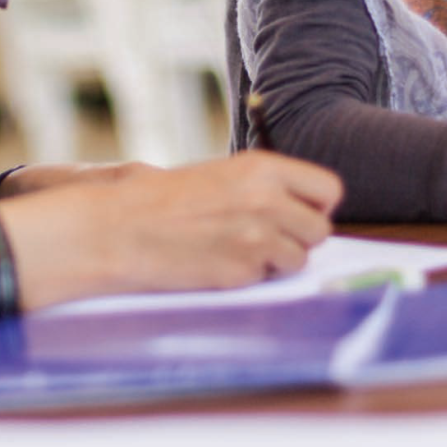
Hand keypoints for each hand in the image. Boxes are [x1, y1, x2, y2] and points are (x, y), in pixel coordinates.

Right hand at [0, 150, 342, 310]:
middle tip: (265, 237)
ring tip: (238, 250)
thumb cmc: (159, 201)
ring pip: (300, 259)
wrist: (118, 229)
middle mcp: (268, 200)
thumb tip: (300, 208)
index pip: (329, 189)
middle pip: (320, 230)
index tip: (297, 212)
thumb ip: (262, 186)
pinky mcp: (242, 272)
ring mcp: (257, 239)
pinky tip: (219, 263)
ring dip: (277, 260)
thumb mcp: (217, 175)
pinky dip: (251, 276)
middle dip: (298, 237)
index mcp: (262, 168)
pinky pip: (269, 279)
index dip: (316, 205)